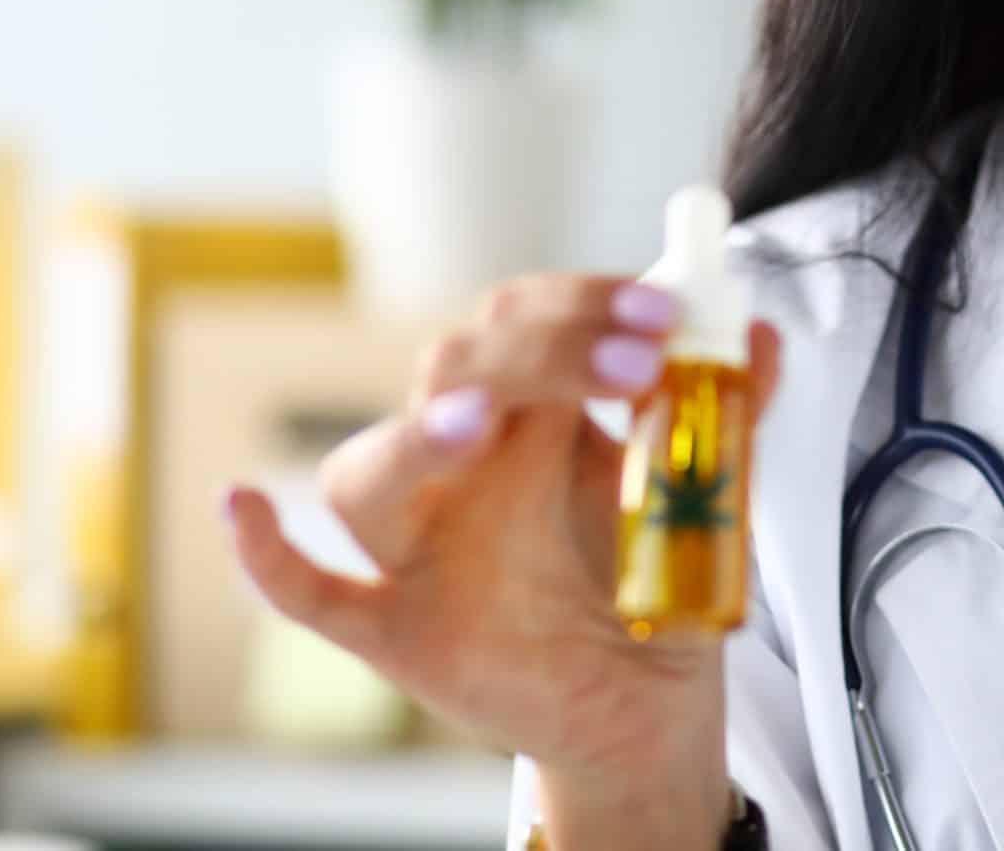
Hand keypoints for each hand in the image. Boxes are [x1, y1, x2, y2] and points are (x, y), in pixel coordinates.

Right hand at [223, 271, 781, 831]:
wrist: (647, 702)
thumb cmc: (654, 579)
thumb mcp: (708, 491)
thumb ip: (728, 416)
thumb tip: (760, 338)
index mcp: (530, 414)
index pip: (522, 318)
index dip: (582, 302)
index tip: (663, 309)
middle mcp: (463, 466)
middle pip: (455, 369)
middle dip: (539, 350)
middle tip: (632, 362)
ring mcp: (420, 547)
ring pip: (368, 472)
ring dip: (415, 438)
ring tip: (483, 423)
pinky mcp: (398, 628)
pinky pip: (311, 591)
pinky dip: (268, 554)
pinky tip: (244, 507)